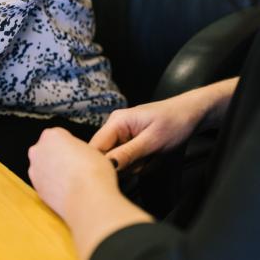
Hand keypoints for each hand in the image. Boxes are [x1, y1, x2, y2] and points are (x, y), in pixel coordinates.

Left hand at [28, 128, 118, 219]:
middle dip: (58, 157)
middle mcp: (38, 150)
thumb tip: (79, 154)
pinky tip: (66, 190)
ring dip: (53, 172)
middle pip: (48, 150)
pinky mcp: (35, 186)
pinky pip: (44, 183)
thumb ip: (78, 148)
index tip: (77, 152)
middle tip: (75, 166)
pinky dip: (52, 186)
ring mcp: (34, 169)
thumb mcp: (93, 150)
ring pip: (44, 167)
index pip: (59, 136)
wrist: (88, 199)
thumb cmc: (93, 174)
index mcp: (53, 135)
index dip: (70, 145)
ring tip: (72, 180)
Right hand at [89, 93, 207, 170]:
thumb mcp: (153, 141)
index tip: (118, 174)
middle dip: (125, 165)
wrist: (192, 114)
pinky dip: (139, 164)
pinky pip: (126, 160)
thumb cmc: (175, 122)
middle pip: (105, 157)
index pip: (95, 148)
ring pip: (117, 162)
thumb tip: (107, 166)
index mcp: (116, 122)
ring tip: (152, 156)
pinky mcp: (127, 142)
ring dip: (135, 166)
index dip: (101, 163)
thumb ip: (128, 154)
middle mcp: (113, 127)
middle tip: (146, 160)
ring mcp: (120, 135)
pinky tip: (151, 157)